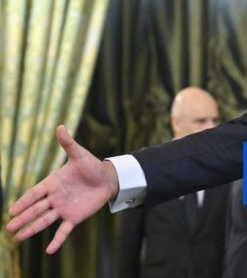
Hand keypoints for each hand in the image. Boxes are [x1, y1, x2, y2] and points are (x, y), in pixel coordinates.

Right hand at [6, 125, 118, 253]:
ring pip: (45, 220)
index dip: (24, 201)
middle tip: (8, 227)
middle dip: (22, 217)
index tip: (11, 210)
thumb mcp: (80, 155)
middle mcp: (55, 197)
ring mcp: (64, 208)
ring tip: (18, 238)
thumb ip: (69, 144)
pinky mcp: (74, 217)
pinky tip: (49, 250)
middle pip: (36, 209)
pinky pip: (64, 230)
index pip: (35, 193)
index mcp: (53, 183)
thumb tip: (60, 127)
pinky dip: (57, 240)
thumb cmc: (91, 166)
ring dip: (32, 229)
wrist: (108, 178)